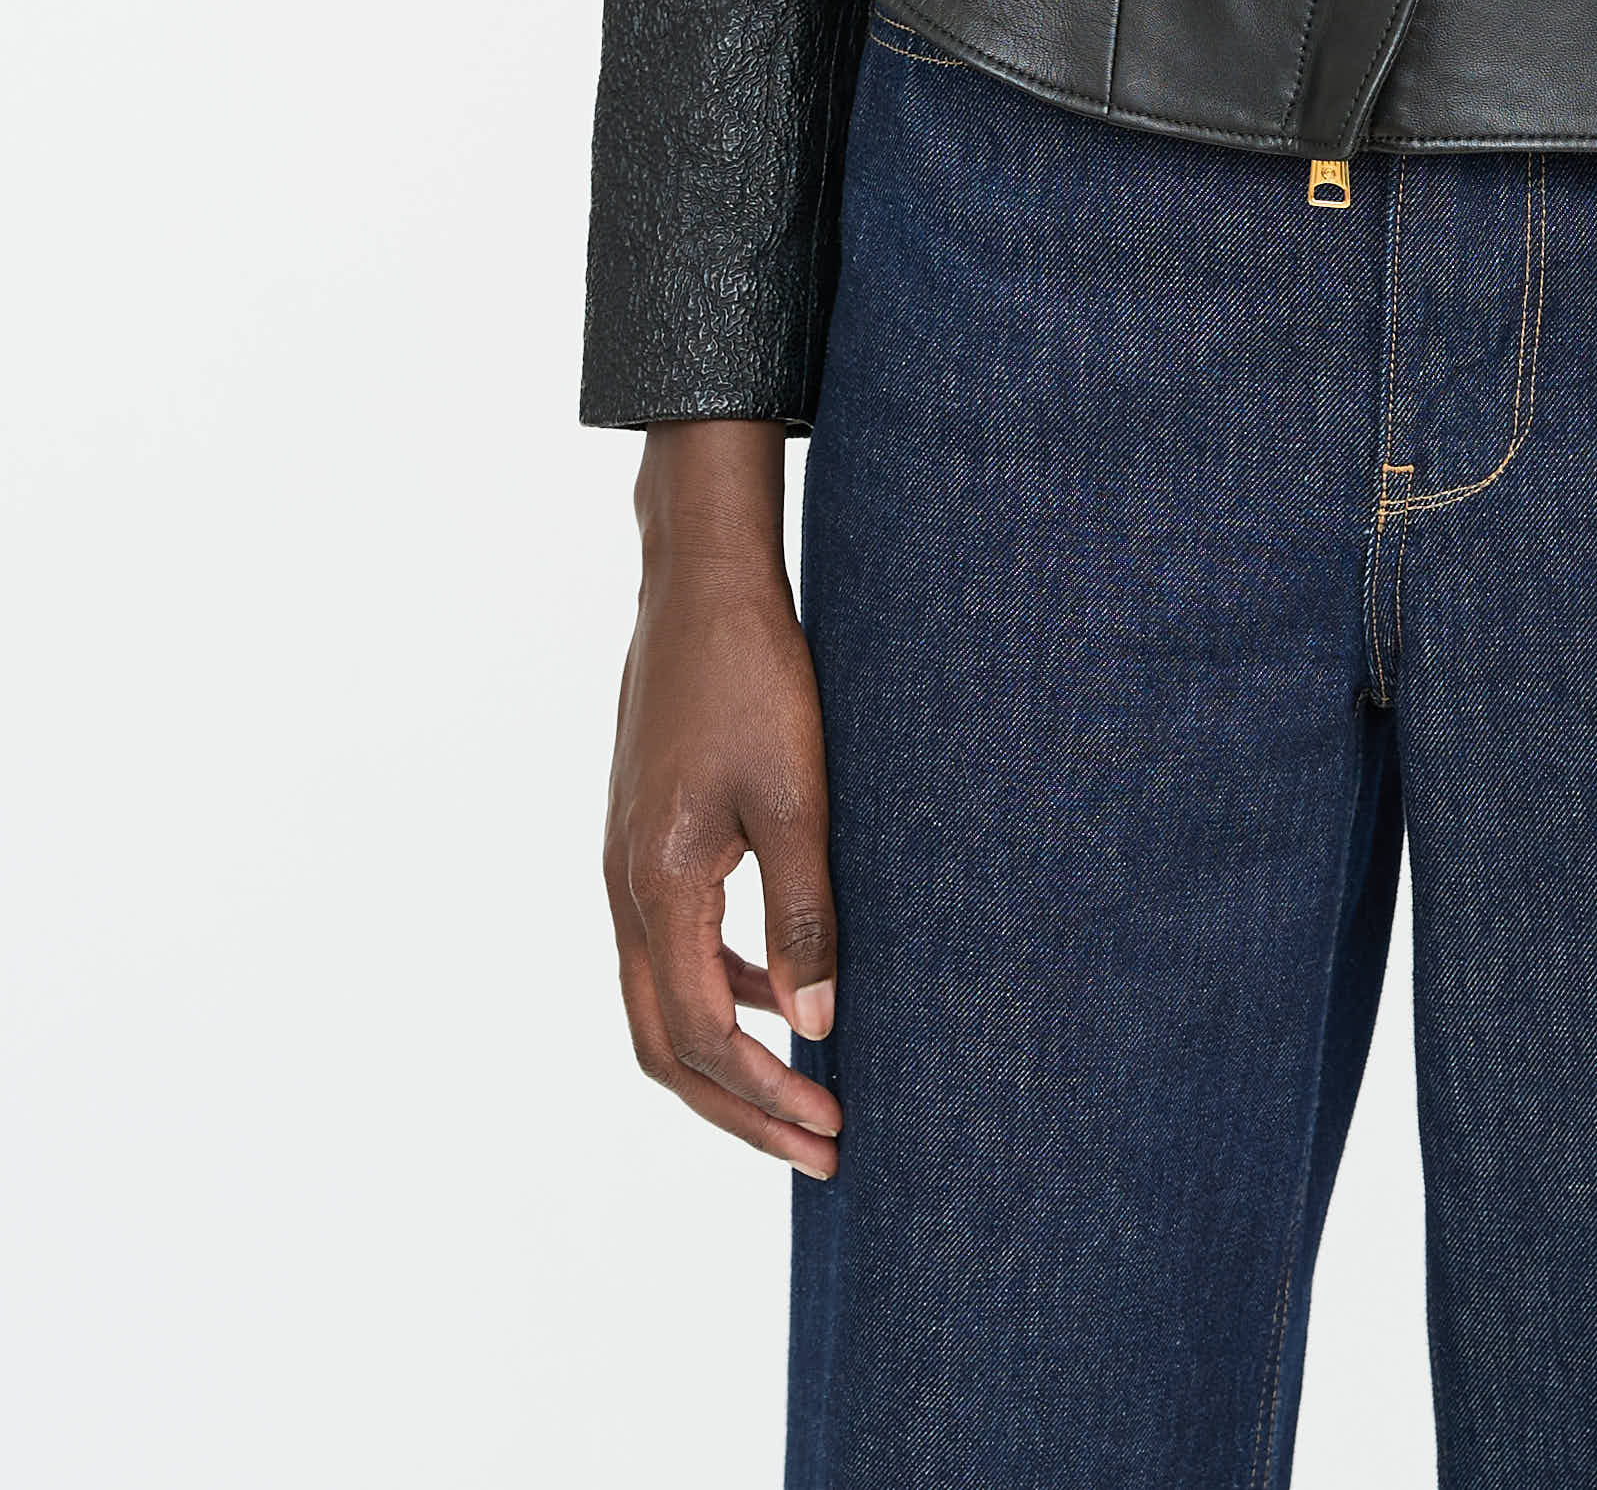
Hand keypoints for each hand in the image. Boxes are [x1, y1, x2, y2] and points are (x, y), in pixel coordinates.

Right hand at [604, 419, 842, 1178]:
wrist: (701, 584)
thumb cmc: (753, 677)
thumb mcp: (796, 795)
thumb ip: (805, 914)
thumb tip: (819, 1027)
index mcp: (660, 887)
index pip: (702, 1038)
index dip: (765, 1098)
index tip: (831, 1130)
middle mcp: (628, 891)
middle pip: (666, 1046)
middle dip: (741, 1109)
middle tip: (819, 1148)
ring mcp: (628, 868)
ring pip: (662, 1004)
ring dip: (730, 1059)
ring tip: (806, 1093)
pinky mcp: (646, 842)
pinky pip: (674, 951)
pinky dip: (725, 992)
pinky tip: (785, 991)